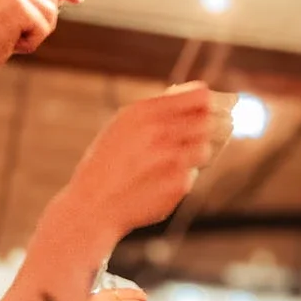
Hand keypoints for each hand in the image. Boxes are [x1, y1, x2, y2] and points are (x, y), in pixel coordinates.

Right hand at [54, 83, 217, 252]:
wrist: (93, 204)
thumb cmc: (108, 162)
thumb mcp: (122, 125)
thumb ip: (157, 110)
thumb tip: (197, 95)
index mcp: (145, 112)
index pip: (199, 96)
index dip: (206, 102)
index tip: (205, 107)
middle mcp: (160, 132)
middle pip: (206, 122)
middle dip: (200, 129)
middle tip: (186, 138)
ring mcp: (172, 159)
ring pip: (204, 149)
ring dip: (193, 154)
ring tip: (169, 162)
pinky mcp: (179, 184)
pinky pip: (193, 175)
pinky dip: (181, 177)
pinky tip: (159, 182)